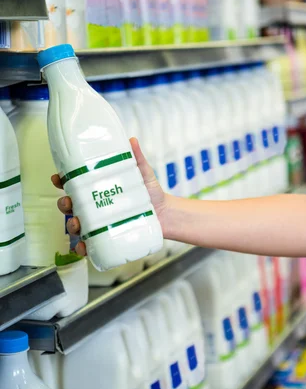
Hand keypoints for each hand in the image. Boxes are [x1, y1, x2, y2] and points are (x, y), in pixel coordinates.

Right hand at [52, 138, 168, 256]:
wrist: (166, 214)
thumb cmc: (150, 192)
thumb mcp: (143, 173)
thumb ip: (136, 158)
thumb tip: (132, 140)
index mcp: (98, 188)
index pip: (74, 183)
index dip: (62, 181)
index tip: (57, 178)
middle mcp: (95, 205)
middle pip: (71, 205)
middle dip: (64, 204)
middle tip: (69, 202)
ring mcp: (100, 223)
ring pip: (77, 224)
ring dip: (71, 225)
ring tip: (76, 224)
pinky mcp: (107, 237)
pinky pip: (90, 244)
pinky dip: (82, 247)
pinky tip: (83, 246)